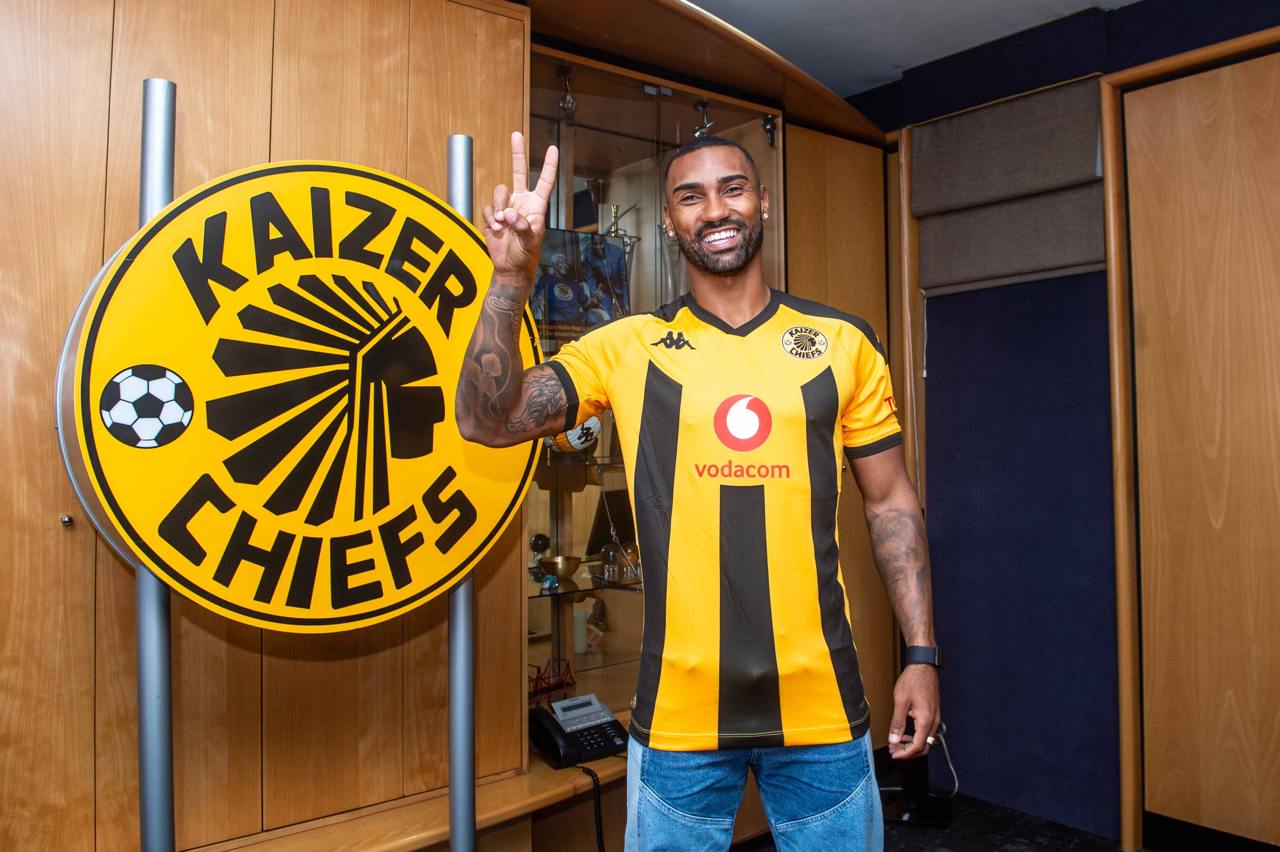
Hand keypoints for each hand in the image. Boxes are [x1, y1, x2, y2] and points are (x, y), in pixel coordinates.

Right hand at [482, 131, 557, 282]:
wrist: (510, 267)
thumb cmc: (526, 255)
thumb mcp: (530, 242)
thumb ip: (523, 227)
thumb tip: (510, 214)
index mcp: (536, 206)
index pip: (544, 182)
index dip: (549, 166)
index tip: (553, 149)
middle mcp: (521, 202)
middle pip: (518, 172)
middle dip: (517, 153)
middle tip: (516, 135)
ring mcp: (506, 207)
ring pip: (499, 191)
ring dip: (498, 206)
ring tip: (502, 223)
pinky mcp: (493, 215)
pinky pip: (488, 207)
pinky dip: (490, 217)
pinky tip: (495, 228)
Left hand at [887, 665, 939, 759]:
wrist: (923, 666)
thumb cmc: (912, 680)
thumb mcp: (900, 701)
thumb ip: (897, 722)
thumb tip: (894, 740)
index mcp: (925, 720)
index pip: (918, 746)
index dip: (905, 754)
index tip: (894, 754)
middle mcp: (933, 721)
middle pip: (924, 747)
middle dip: (908, 752)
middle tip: (893, 750)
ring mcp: (935, 718)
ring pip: (926, 740)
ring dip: (911, 745)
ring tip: (896, 743)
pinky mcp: (933, 714)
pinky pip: (926, 732)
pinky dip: (916, 737)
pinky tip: (904, 734)